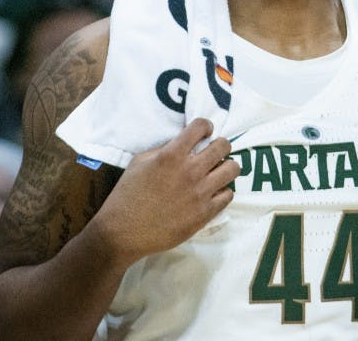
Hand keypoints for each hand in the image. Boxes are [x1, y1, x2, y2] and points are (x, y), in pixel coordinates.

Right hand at [90, 117, 239, 265]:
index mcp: (172, 154)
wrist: (124, 231)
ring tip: (216, 172)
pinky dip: (222, 191)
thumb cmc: (128, 194)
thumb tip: (183, 144)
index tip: (204, 133)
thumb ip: (163, 149)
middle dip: (220, 145)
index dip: (205, 126)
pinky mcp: (205, 213)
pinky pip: (228, 195)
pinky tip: (212, 192)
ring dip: (225, 167)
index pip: (201, 126)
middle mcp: (190, 170)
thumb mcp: (139, 161)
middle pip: (223, 146)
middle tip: (212, 152)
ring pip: (232, 169)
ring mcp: (200, 193)